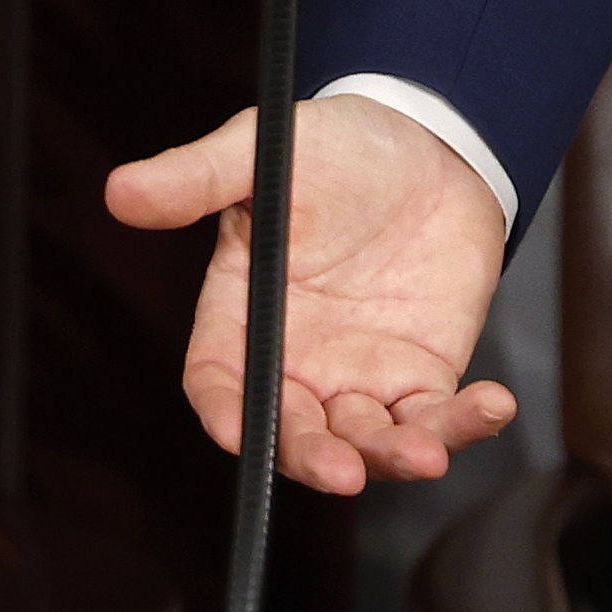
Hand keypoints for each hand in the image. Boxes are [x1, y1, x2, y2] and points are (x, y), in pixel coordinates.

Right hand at [103, 94, 519, 496]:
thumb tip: (118, 192)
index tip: (236, 432)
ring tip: (424, 454)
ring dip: (391, 457)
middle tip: (343, 470)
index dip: (224, 412)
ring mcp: (359, 374)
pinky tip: (492, 406)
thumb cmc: (335, 146)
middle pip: (291, 433)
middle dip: (313, 458)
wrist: (429, 141)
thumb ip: (196, 177)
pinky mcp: (422, 373)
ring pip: (365, 441)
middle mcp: (295, 360)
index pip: (218, 382)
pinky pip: (435, 417)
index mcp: (242, 316)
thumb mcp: (262, 151)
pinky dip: (462, 425)